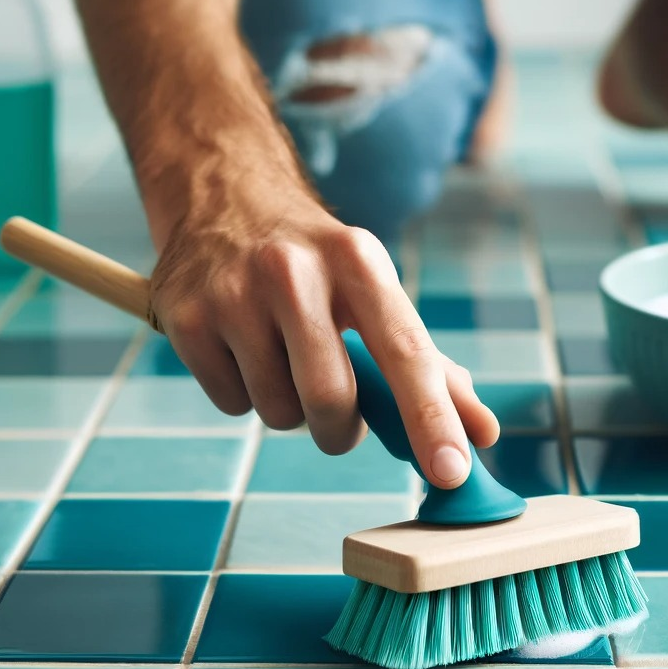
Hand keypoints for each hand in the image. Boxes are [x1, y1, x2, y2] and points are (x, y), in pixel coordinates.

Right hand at [147, 175, 497, 487]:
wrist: (226, 196)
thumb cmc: (319, 263)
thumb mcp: (376, 289)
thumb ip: (431, 366)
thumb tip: (483, 434)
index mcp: (358, 260)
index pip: (404, 351)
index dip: (431, 417)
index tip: (452, 472)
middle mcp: (293, 271)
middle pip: (331, 401)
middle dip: (340, 429)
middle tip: (338, 411)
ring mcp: (232, 292)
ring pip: (277, 412)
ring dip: (289, 408)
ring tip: (282, 355)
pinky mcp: (184, 316)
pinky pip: (230, 404)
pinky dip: (243, 394)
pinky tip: (241, 347)